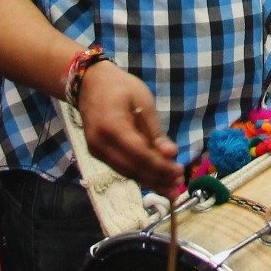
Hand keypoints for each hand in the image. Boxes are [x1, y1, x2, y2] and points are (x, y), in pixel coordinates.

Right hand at [77, 61, 182, 192]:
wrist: (90, 83)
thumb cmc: (121, 87)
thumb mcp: (144, 103)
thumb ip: (155, 132)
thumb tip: (171, 154)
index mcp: (112, 128)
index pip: (140, 156)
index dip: (161, 167)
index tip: (180, 173)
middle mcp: (100, 144)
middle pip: (133, 169)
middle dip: (158, 179)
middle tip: (178, 185)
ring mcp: (96, 151)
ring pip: (126, 172)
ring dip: (149, 181)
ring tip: (171, 187)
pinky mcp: (97, 153)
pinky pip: (120, 168)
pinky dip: (138, 174)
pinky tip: (155, 178)